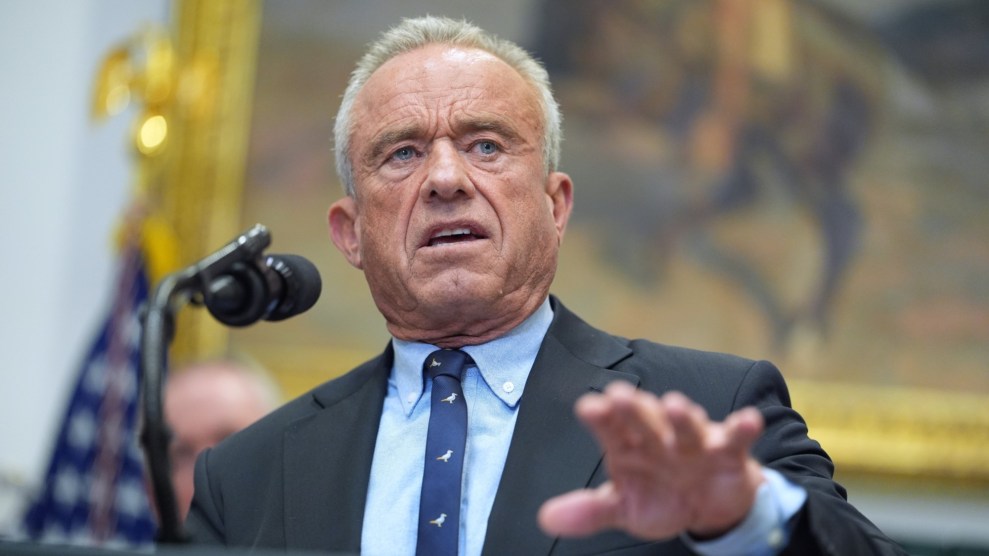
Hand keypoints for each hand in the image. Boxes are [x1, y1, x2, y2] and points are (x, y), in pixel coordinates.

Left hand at [538, 381, 765, 539]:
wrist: (708, 505)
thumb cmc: (660, 495)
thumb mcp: (623, 507)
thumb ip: (590, 510)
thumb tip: (546, 519)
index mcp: (628, 446)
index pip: (611, 429)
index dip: (601, 418)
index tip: (588, 407)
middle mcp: (659, 437)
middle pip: (645, 421)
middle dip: (635, 410)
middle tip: (621, 396)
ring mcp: (693, 442)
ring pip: (687, 426)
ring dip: (683, 417)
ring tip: (675, 405)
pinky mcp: (727, 451)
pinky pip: (736, 438)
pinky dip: (743, 429)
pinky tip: (748, 420)